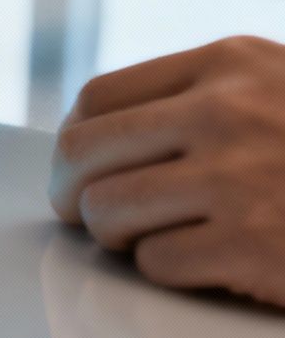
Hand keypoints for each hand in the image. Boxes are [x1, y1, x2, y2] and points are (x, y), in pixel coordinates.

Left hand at [49, 36, 284, 308]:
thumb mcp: (279, 89)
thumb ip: (204, 96)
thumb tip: (99, 132)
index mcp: (228, 66)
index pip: (99, 99)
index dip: (77, 143)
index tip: (80, 170)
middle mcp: (225, 113)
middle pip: (84, 154)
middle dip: (73, 192)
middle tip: (85, 216)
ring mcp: (238, 180)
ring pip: (109, 211)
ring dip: (118, 237)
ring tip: (152, 240)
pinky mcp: (251, 246)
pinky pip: (156, 263)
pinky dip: (168, 271)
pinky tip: (207, 264)